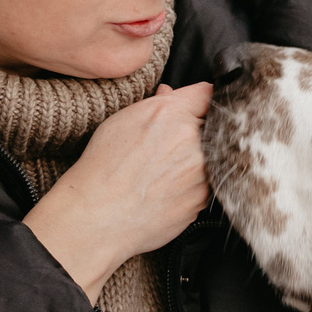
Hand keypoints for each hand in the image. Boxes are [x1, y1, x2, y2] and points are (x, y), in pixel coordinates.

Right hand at [24, 83, 211, 300]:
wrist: (98, 217)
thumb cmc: (103, 170)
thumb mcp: (122, 122)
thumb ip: (157, 104)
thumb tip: (171, 94)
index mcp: (172, 116)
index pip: (207, 95)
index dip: (199, 103)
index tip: (195, 109)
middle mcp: (193, 142)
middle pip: (213, 127)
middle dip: (197, 133)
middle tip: (169, 147)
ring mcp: (202, 174)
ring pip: (212, 158)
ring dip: (197, 160)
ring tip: (162, 171)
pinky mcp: (203, 200)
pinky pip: (206, 185)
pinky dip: (191, 184)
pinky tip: (165, 188)